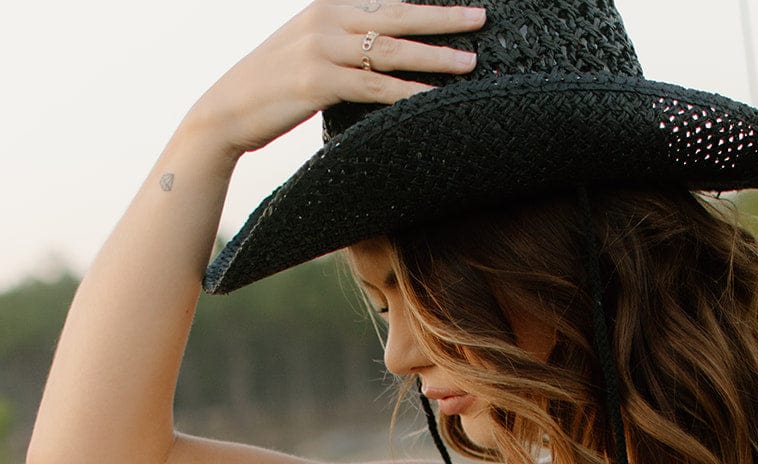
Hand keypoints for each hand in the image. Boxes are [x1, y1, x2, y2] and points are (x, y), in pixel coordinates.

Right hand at [187, 1, 484, 157]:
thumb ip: (344, 44)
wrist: (226, 110)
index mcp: (329, 5)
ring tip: (470, 61)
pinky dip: (408, 92)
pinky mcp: (319, 81)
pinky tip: (434, 98)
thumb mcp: (309, 50)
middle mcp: (328, 18)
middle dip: (443, 16)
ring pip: (391, 49)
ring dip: (435, 55)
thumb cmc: (273, 86)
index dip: (424, 0)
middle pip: (398, 13)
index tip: (460, 2)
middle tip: (481, 17)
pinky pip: (375, 87)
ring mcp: (323, 48)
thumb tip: (381, 52)